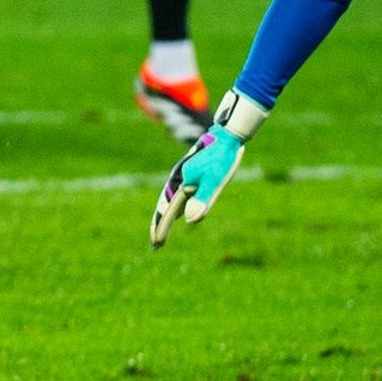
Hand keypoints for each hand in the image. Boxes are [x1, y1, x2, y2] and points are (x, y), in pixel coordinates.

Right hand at [149, 88, 267, 247]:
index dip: (160, 227)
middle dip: (159, 224)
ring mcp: (182, 177)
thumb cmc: (221, 159)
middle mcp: (177, 180)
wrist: (226, 136)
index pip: (167, 210)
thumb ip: (203, 200)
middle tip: (155, 243)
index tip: (156, 243)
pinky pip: (177, 195)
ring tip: (161, 232)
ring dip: (164, 216)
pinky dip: (174, 207)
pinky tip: (178, 212)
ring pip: (169, 200)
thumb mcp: (215, 181)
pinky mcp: (190, 175)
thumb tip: (189, 221)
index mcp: (180, 182)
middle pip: (164, 206)